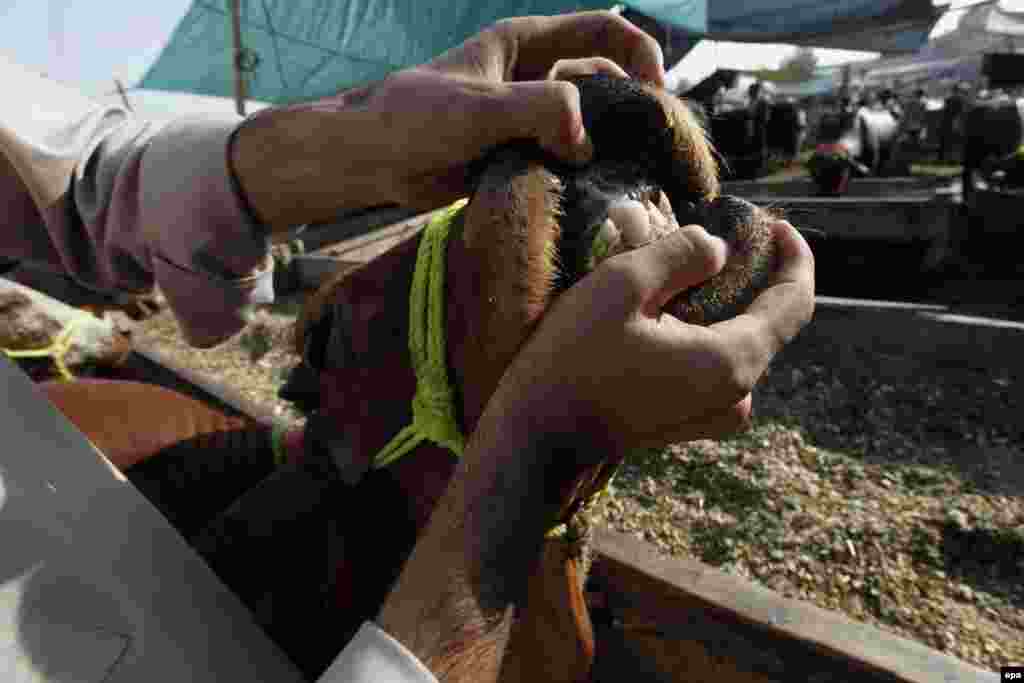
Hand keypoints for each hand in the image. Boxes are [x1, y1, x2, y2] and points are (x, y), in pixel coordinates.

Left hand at [231, 11, 664, 228]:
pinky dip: (582, 175)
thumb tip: (586, 142)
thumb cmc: (412, 119)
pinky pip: (564, 161)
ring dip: (610, 148)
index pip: (604, 32)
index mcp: (528, 45)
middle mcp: (534, 77)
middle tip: (656, 150)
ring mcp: (528, 118)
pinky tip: (595, 199)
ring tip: (631, 179)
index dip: (641, 53)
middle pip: (607, 82)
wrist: (371, 160)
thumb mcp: (478, 108)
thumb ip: (537, 111)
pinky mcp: (519, 154)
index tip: (657, 94)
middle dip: (634, 109)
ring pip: (588, 127)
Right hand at [490, 217, 815, 451]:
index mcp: (732, 362)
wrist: (536, 437)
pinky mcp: (687, 423)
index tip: (772, 225)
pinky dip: (705, 335)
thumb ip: (681, 254)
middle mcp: (735, 395)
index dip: (794, 256)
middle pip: (767, 324)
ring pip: (740, 346)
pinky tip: (666, 319)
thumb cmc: (573, 360)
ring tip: (685, 277)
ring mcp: (711, 416)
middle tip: (714, 240)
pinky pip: (716, 369)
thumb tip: (717, 250)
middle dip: (750, 278)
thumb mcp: (622, 285)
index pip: (794, 302)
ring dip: (724, 308)